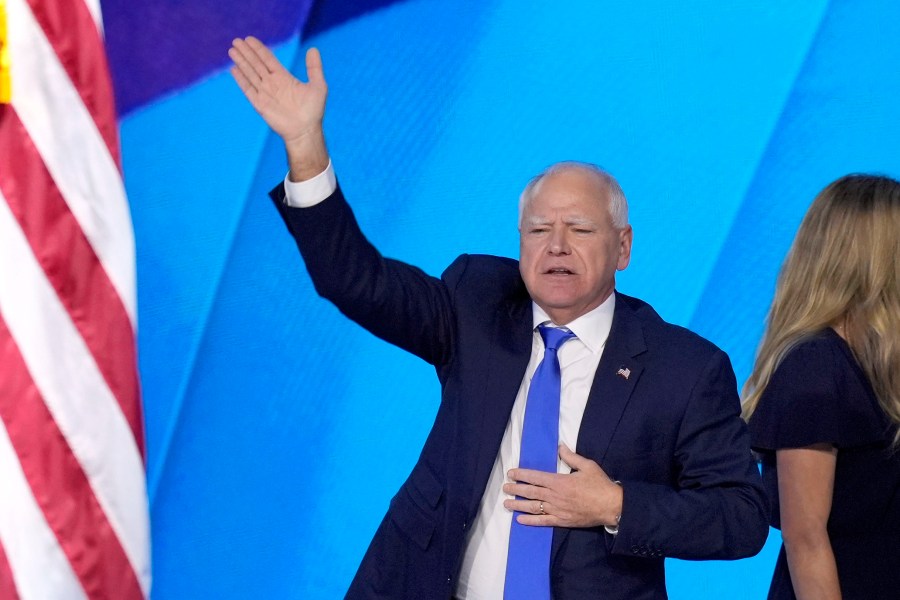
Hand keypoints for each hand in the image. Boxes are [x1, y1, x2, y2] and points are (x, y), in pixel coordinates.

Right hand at [229, 37, 328, 179]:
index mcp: (283, 77)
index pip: (268, 59)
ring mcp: (265, 93)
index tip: (249, 39)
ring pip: (250, 74)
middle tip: (236, 40)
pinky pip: (248, 90)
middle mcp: (272, 84)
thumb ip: (314, 67)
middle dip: (246, 52)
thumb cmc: (313, 111)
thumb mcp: (318, 86)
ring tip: (232, 50)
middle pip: (256, 64)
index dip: (259, 49)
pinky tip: (234, 69)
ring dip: (241, 62)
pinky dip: (241, 80)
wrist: (305, 131)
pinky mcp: (260, 104)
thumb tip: (313, 49)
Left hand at [503, 445, 622, 527]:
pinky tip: (520, 520)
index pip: (535, 477)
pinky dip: (530, 521)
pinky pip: (543, 521)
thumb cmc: (600, 484)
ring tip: (507, 504)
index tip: (511, 474)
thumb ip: (571, 456)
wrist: (611, 506)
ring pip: (533, 507)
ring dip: (518, 505)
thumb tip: (560, 447)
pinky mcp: (562, 521)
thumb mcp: (587, 465)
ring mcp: (557, 510)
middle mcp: (555, 496)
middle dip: (516, 489)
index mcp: (559, 481)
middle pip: (531, 492)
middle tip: (505, 488)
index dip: (522, 475)